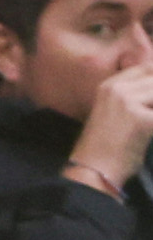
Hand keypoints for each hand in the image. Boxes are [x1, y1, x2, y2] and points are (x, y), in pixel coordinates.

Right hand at [71, 63, 152, 193]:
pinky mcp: (141, 119)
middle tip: (148, 116)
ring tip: (148, 125)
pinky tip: (149, 133)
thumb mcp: (115, 112)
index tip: (149, 102)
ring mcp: (128, 102)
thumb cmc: (105, 147)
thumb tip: (152, 93)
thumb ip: (136, 95)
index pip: (147, 67)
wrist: (93, 172)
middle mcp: (117, 90)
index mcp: (109, 86)